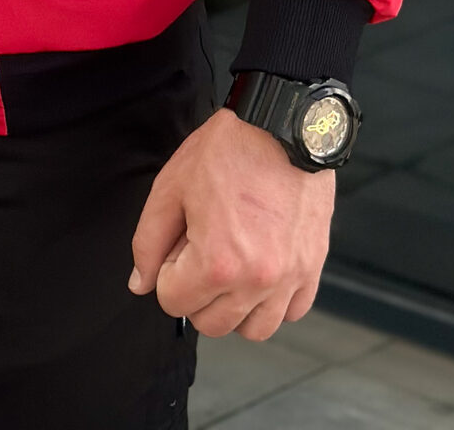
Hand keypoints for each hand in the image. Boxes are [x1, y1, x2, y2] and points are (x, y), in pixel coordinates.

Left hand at [129, 108, 334, 339]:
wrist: (283, 123)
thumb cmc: (229, 149)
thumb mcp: (172, 186)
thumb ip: (149, 241)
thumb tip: (141, 283)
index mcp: (216, 262)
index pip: (172, 302)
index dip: (168, 272)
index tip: (180, 243)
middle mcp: (256, 280)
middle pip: (211, 324)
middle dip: (196, 293)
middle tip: (202, 251)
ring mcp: (289, 277)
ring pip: (253, 329)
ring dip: (235, 306)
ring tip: (232, 267)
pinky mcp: (313, 267)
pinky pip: (291, 312)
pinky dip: (274, 301)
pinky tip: (262, 270)